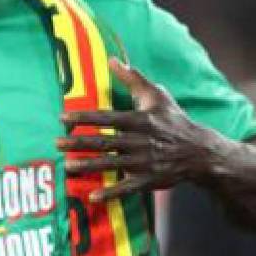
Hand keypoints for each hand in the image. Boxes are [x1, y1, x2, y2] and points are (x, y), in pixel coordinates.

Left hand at [58, 58, 222, 202]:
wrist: (198, 151)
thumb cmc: (173, 119)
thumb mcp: (157, 95)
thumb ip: (133, 78)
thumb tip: (112, 59)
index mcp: (140, 120)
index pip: (107, 118)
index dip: (84, 118)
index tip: (63, 118)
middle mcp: (140, 141)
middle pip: (104, 142)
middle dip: (79, 143)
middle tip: (56, 143)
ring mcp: (144, 162)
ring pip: (111, 164)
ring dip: (89, 166)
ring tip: (68, 166)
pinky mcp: (149, 180)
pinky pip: (127, 188)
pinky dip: (111, 193)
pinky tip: (92, 196)